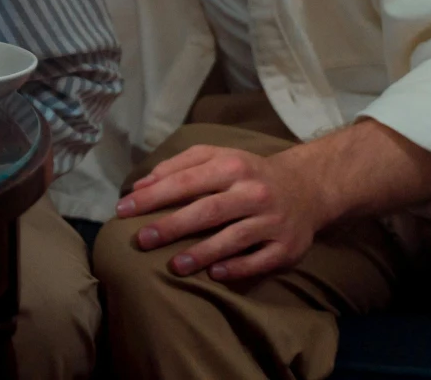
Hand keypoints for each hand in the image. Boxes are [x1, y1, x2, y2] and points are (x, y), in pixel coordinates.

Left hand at [117, 144, 332, 280]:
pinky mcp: (286, 247)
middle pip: (208, 210)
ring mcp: (271, 221)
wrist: (306, 188)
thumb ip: (177, 167)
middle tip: (142, 240)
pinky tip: (215, 274)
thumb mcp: (216, 157)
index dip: (154, 196)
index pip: (186, 181)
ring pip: (234, 238)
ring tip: (174, 265)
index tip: (123, 209)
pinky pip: (260, 260)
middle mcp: (253, 193)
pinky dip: (237, 267)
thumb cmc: (247, 173)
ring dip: (202, 252)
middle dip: (172, 225)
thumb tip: (140, 186)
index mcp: (232, 167)